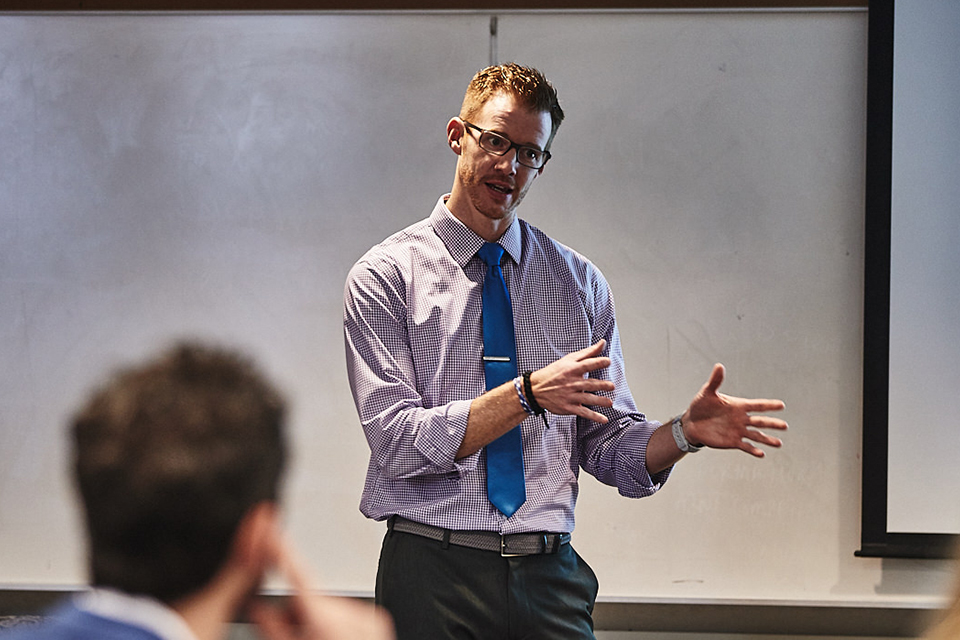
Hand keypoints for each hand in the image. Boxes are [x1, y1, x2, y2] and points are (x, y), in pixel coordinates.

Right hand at [247, 535, 394, 639]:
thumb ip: (272, 629)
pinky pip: (346, 614)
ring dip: (314, 619)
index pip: (297, 575)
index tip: (268, 529)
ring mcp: (369, 617)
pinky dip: (334, 625)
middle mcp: (352, 615)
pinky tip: (330, 639)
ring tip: (315, 638)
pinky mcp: (378, 621)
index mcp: (325, 624)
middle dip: (293, 612)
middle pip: (308, 598)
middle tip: (289, 631)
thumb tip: (256, 606)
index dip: (280, 550)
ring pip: (327, 607)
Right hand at [529, 339, 615, 422]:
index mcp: (572, 369)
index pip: (586, 364)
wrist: (535, 389)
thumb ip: (588, 352)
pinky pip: (583, 413)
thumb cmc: (554, 373)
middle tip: (611, 386)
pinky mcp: (569, 407)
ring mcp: (570, 396)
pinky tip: (604, 419)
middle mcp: (571, 383)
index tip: (608, 362)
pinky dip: (594, 417)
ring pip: (587, 399)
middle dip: (601, 385)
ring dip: (600, 401)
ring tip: (609, 402)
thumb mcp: (569, 359)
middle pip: (589, 384)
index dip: (598, 362)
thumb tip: (603, 343)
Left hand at [682, 363, 786, 456]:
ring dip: (767, 439)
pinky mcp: (732, 441)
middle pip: (760, 421)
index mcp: (738, 405)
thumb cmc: (700, 405)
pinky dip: (753, 450)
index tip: (781, 405)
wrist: (692, 423)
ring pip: (756, 435)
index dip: (768, 405)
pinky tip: (761, 453)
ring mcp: (738, 431)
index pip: (757, 405)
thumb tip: (719, 366)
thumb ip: (715, 381)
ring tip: (779, 443)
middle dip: (772, 423)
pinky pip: (745, 446)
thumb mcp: (707, 392)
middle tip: (785, 426)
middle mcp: (741, 419)